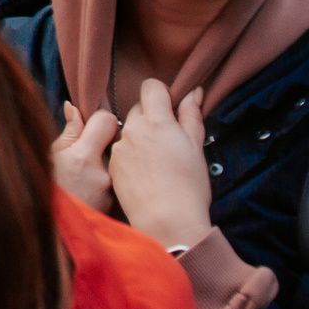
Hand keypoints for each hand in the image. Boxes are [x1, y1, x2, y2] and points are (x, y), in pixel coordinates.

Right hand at [52, 102, 118, 211]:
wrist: (54, 232)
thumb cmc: (47, 191)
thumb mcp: (50, 159)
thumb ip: (69, 133)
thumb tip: (74, 107)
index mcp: (83, 157)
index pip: (108, 121)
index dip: (100, 119)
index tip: (93, 124)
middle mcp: (103, 173)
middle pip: (116, 141)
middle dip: (105, 141)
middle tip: (89, 149)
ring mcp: (113, 190)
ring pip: (118, 162)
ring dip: (106, 163)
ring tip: (86, 175)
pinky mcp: (119, 203)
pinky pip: (117, 181)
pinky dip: (107, 181)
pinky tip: (93, 190)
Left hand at [108, 81, 213, 252]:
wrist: (167, 221)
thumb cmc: (189, 186)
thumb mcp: (196, 146)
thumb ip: (191, 115)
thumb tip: (193, 92)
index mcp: (157, 121)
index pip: (150, 87)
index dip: (162, 94)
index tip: (171, 109)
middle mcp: (133, 130)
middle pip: (139, 108)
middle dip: (152, 116)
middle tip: (168, 138)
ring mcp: (119, 148)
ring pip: (129, 130)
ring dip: (140, 135)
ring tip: (157, 160)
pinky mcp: (112, 165)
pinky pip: (121, 149)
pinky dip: (131, 153)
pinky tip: (145, 172)